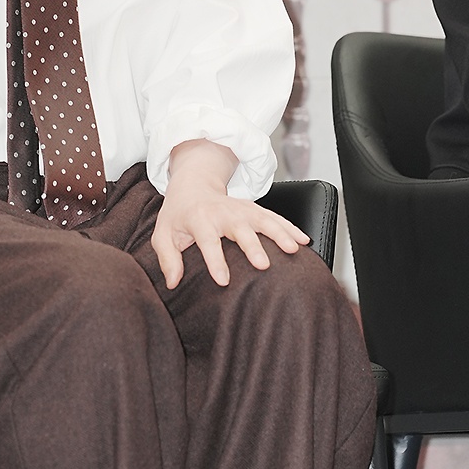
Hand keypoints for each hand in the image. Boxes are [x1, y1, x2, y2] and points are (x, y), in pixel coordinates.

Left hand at [151, 139, 309, 288]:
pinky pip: (276, 218)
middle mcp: (223, 213)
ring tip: (293, 250)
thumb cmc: (178, 216)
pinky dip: (290, 227)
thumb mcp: (163, 234)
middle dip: (252, 246)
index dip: (215, 260)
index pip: (207, 241)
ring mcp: (241, 209)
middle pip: (239, 229)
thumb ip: (167, 259)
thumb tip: (172, 283)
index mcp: (199, 220)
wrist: (194, 185)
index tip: (224, 281)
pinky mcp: (255, 209)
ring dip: (279, 234)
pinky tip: (304, 241)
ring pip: (263, 220)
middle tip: (263, 265)